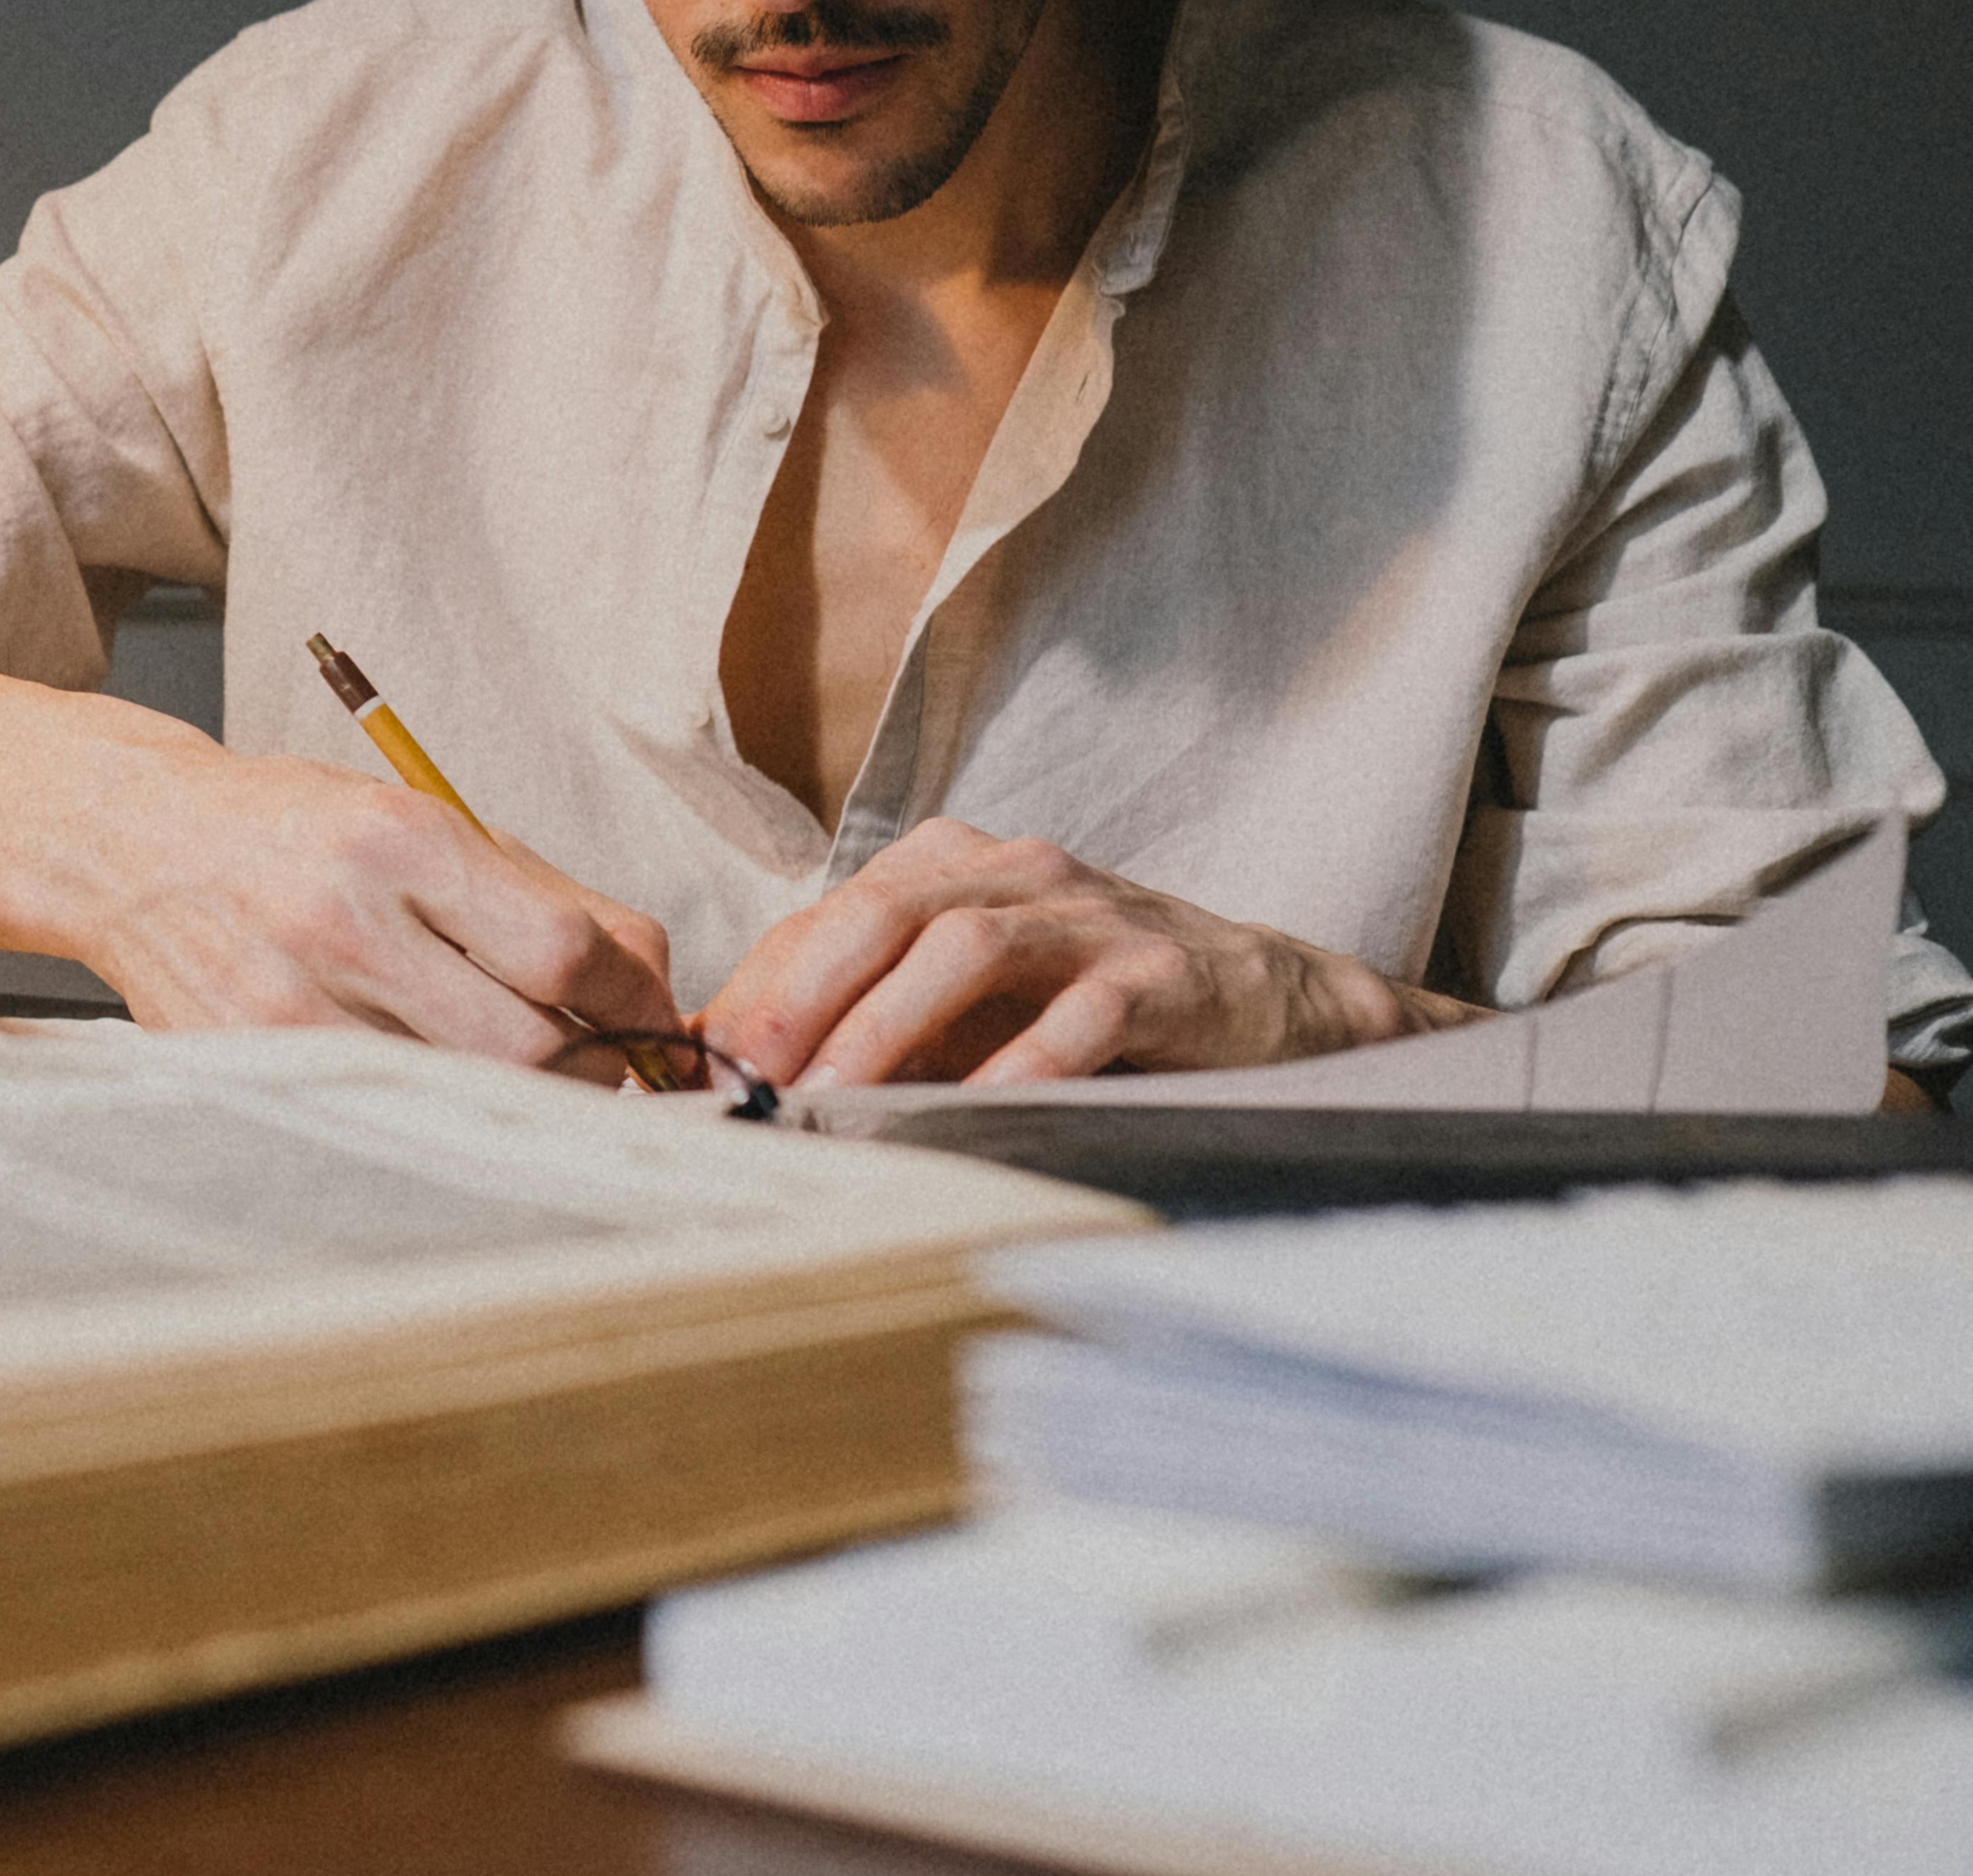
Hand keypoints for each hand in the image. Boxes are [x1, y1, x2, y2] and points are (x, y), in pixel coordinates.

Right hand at [71, 753, 678, 1067]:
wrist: (139, 842)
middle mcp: (343, 923)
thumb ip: (539, 891)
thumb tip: (648, 977)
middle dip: (591, 1062)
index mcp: (397, 840)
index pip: (564, 950)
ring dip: (519, 1092)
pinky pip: (386, 1112)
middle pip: (526, 1045)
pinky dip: (433, 1104)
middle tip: (599, 1052)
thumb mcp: (419, 817)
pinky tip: (430, 1070)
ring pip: (462, 1093)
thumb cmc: (293, 828)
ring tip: (520, 1062)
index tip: (649, 1004)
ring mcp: (290, 1006)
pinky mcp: (253, 1064)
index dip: (634, 994)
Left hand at [700, 818, 1463, 1086]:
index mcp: (955, 868)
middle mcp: (1016, 873)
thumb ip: (870, 1022)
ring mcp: (1091, 917)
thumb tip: (739, 1069)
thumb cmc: (1092, 1004)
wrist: (1268, 1003)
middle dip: (805, 990)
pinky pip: (1082, 1012)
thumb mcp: (969, 1006)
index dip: (763, 983)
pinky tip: (980, 1104)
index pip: (831, 915)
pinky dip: (1025, 1059)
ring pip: (968, 946)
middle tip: (751, 1068)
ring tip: (836, 1093)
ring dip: (890, 1023)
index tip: (705, 1056)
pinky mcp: (1163, 975)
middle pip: (884, 911)